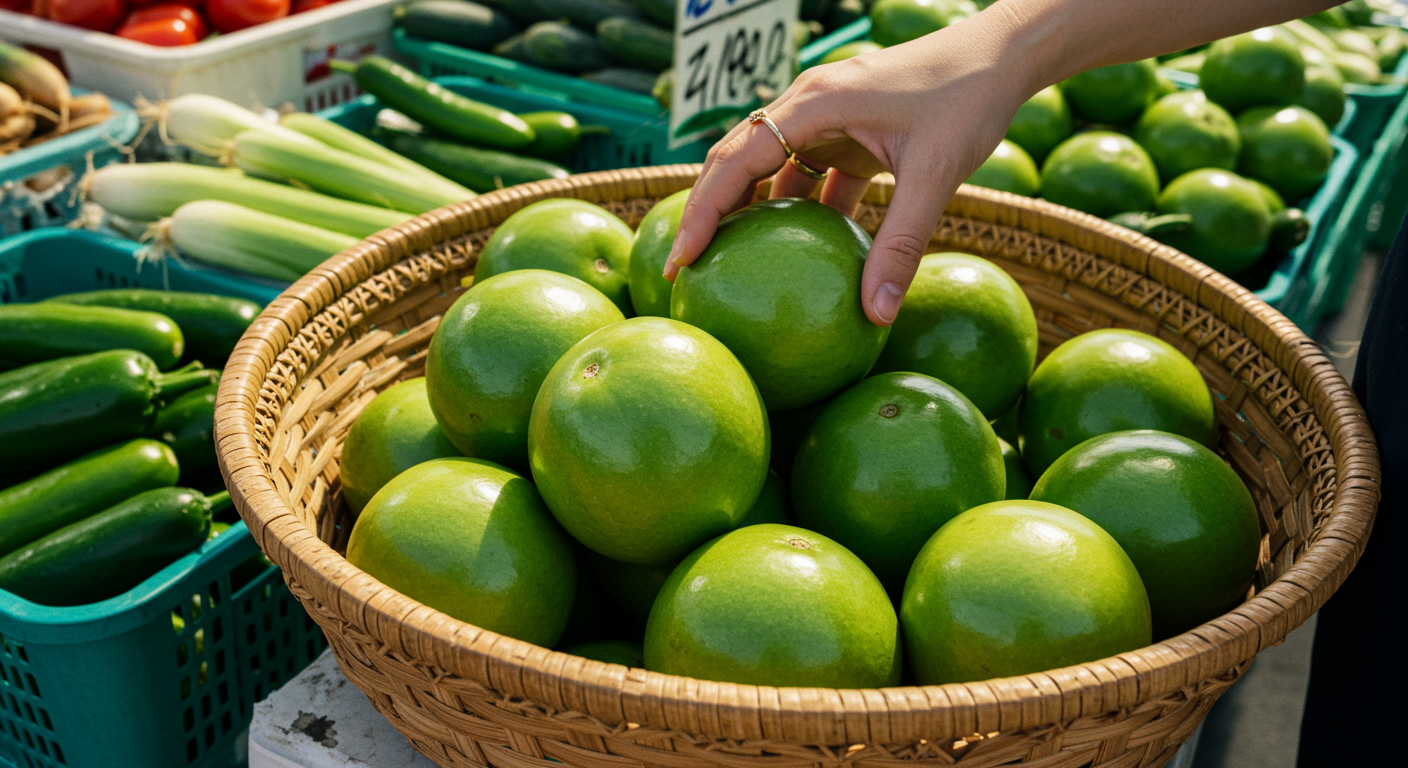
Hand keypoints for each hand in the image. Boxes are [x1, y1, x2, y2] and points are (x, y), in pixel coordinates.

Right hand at [662, 11, 1033, 325]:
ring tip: (728, 265)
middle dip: (708, 213)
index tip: (684, 258)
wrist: (1003, 55)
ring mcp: (827, 118)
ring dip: (748, 213)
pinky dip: (797, 211)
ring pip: (768, 169)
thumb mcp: (936, 175)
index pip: (737, 160)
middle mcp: (809, 106)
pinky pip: (808, 175)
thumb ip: (902, 244)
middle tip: (686, 269)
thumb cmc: (969, 99)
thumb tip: (875, 315)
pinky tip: (796, 255)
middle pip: (737, 161)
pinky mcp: (849, 133)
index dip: (704, 210)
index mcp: (815, 103)